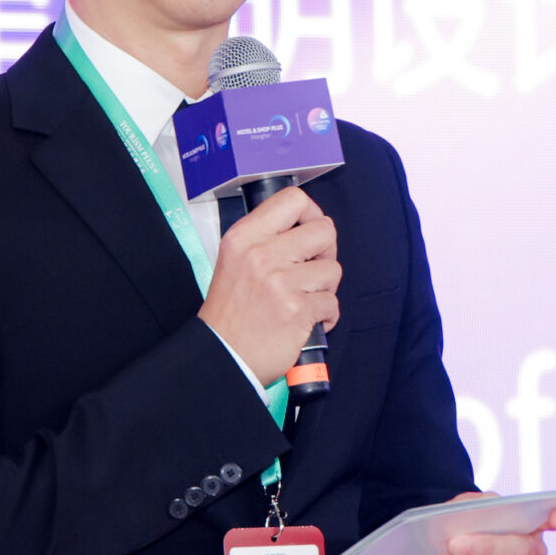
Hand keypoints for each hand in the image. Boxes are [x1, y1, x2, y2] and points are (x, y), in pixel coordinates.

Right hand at [198, 186, 339, 387]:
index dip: (312, 213)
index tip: (311, 232)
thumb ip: (266, 238)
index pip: (293, 199)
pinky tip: (306, 320)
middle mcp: (261, 254)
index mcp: (244, 237)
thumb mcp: (234, 259)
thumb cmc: (231, 311)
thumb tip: (308, 226)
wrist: (222, 355)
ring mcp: (280, 282)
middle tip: (313, 269)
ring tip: (304, 298)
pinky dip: (325, 316)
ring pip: (333, 269)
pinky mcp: (296, 310)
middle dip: (326, 252)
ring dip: (325, 288)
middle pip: (324, 230)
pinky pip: (332, 303)